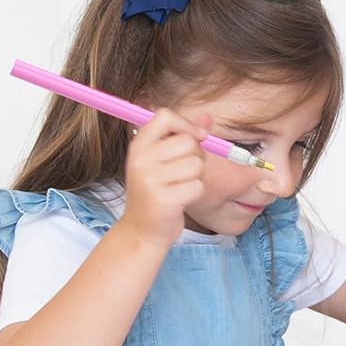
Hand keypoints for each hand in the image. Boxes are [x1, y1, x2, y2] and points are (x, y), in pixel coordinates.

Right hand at [118, 109, 209, 247]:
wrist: (141, 230)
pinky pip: (197, 186)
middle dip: (197, 155)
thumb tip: (207, 117)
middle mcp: (141, 159)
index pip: (165, 116)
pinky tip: (181, 199)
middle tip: (184, 172)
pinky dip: (195, 192)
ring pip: (196, 164)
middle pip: (188, 141)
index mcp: (138, 145)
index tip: (198, 137)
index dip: (186, 124)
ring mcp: (150, 180)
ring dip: (196, 176)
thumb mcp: (162, 160)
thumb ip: (183, 136)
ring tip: (180, 186)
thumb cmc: (156, 192)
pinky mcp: (164, 199)